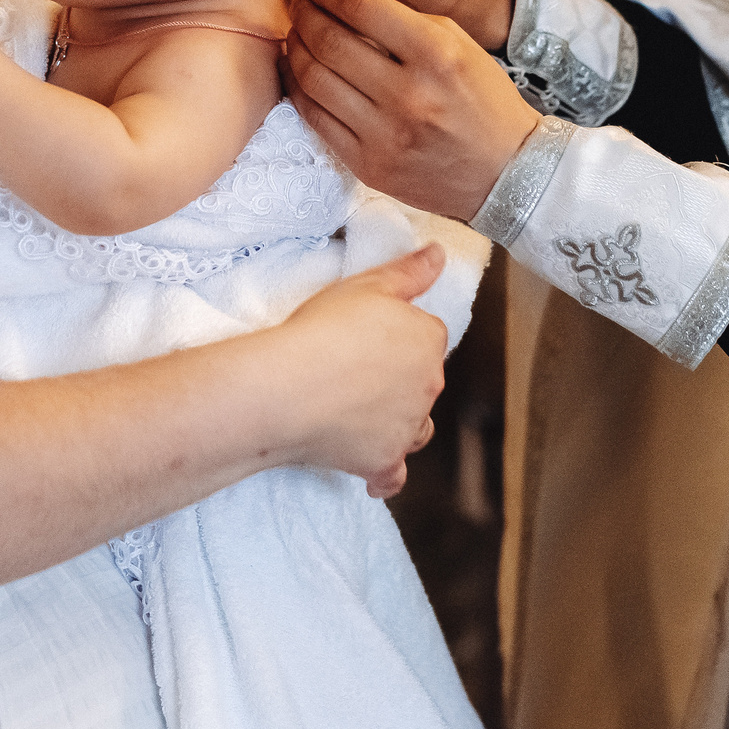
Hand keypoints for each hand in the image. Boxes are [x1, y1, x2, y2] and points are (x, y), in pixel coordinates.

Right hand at [265, 245, 450, 496]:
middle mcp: (429, 386)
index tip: (368, 334)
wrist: (288, 388)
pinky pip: (393, 475)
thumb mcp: (366, 286)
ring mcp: (408, 428)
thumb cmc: (322, 330)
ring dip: (400, 422)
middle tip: (355, 369)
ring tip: (366, 414)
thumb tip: (441, 254)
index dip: (398, 333)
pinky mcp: (383, 461)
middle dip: (399, 377)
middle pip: (424, 380)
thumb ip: (409, 272)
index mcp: (428, 340)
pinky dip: (385, 474)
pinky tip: (374, 475)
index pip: (427, 334)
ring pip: (416, 426)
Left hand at [286, 0, 542, 220]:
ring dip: (296, 49)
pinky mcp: (369, 165)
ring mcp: (385, 135)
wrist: (506, 172)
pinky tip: (302, 72)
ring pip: (313, 79)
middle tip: (302, 5)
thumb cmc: (483, 101)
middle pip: (328, 40)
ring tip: (298, 35)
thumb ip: (406, 17)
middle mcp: (409, 94)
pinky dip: (299, 89)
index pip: (361, 6)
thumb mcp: (459, 44)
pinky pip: (315, 119)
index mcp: (436, 54)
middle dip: (305, 14)